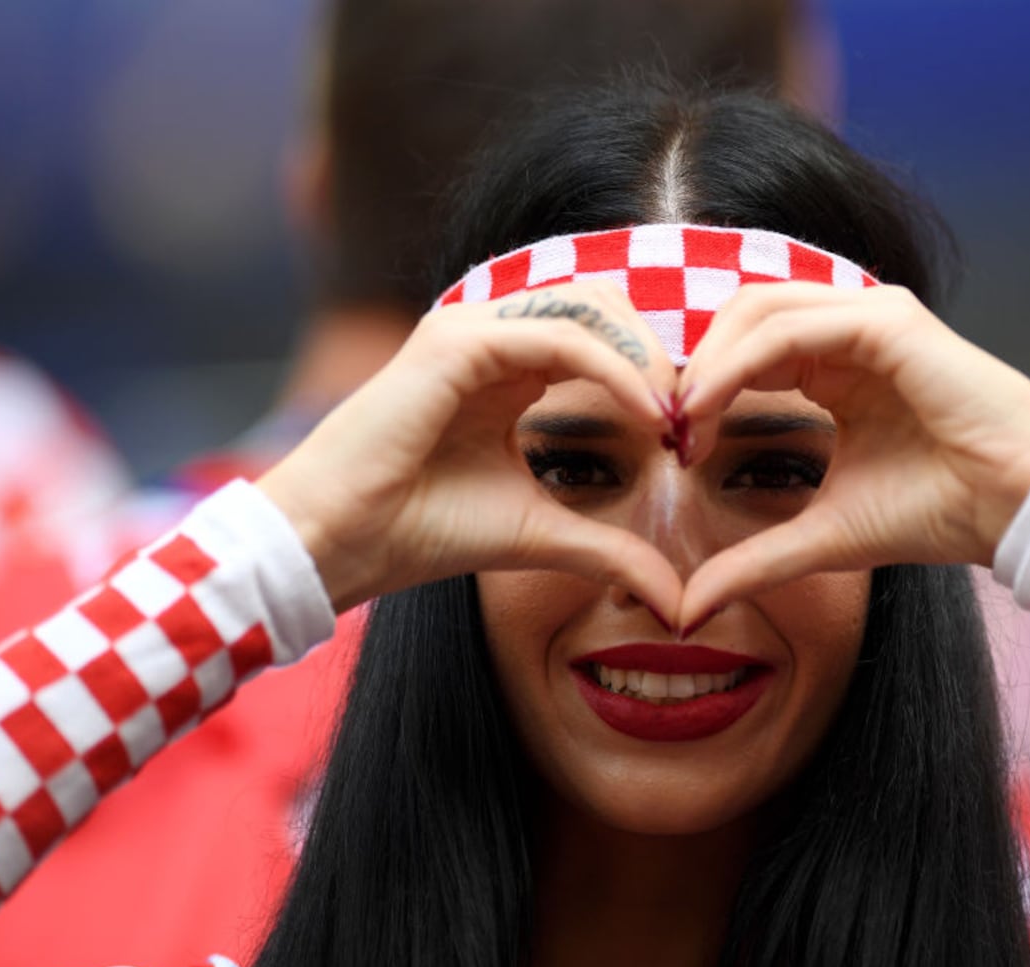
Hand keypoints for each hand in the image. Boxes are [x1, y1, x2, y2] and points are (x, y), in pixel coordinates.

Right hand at [257, 282, 683, 616]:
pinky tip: (647, 415)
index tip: (687, 438)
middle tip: (691, 417)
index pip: (600, 334)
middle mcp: (489, 337)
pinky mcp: (457, 342)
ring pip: (586, 308)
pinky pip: (559, 337)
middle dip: (656, 354)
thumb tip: (677, 599)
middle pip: (602, 304)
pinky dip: (612, 370)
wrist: (339, 545)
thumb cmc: (420, 533)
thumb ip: (610, 548)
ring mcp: (469, 331)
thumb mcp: (540, 535)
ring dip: (643, 358)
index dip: (652, 374)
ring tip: (673, 416)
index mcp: (506, 369)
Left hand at [674, 282, 1029, 626]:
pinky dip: (740, 361)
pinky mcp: (888, 322)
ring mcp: (871, 319)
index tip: (676, 449)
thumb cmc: (939, 514)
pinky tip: (710, 404)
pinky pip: (792, 327)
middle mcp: (851, 332)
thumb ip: (755, 560)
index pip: (746, 349)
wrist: (1015, 511)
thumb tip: (688, 607)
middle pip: (742, 317)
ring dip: (709, 362)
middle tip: (670, 430)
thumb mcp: (824, 537)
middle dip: (696, 369)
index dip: (702, 390)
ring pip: (759, 310)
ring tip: (683, 419)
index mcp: (838, 367)